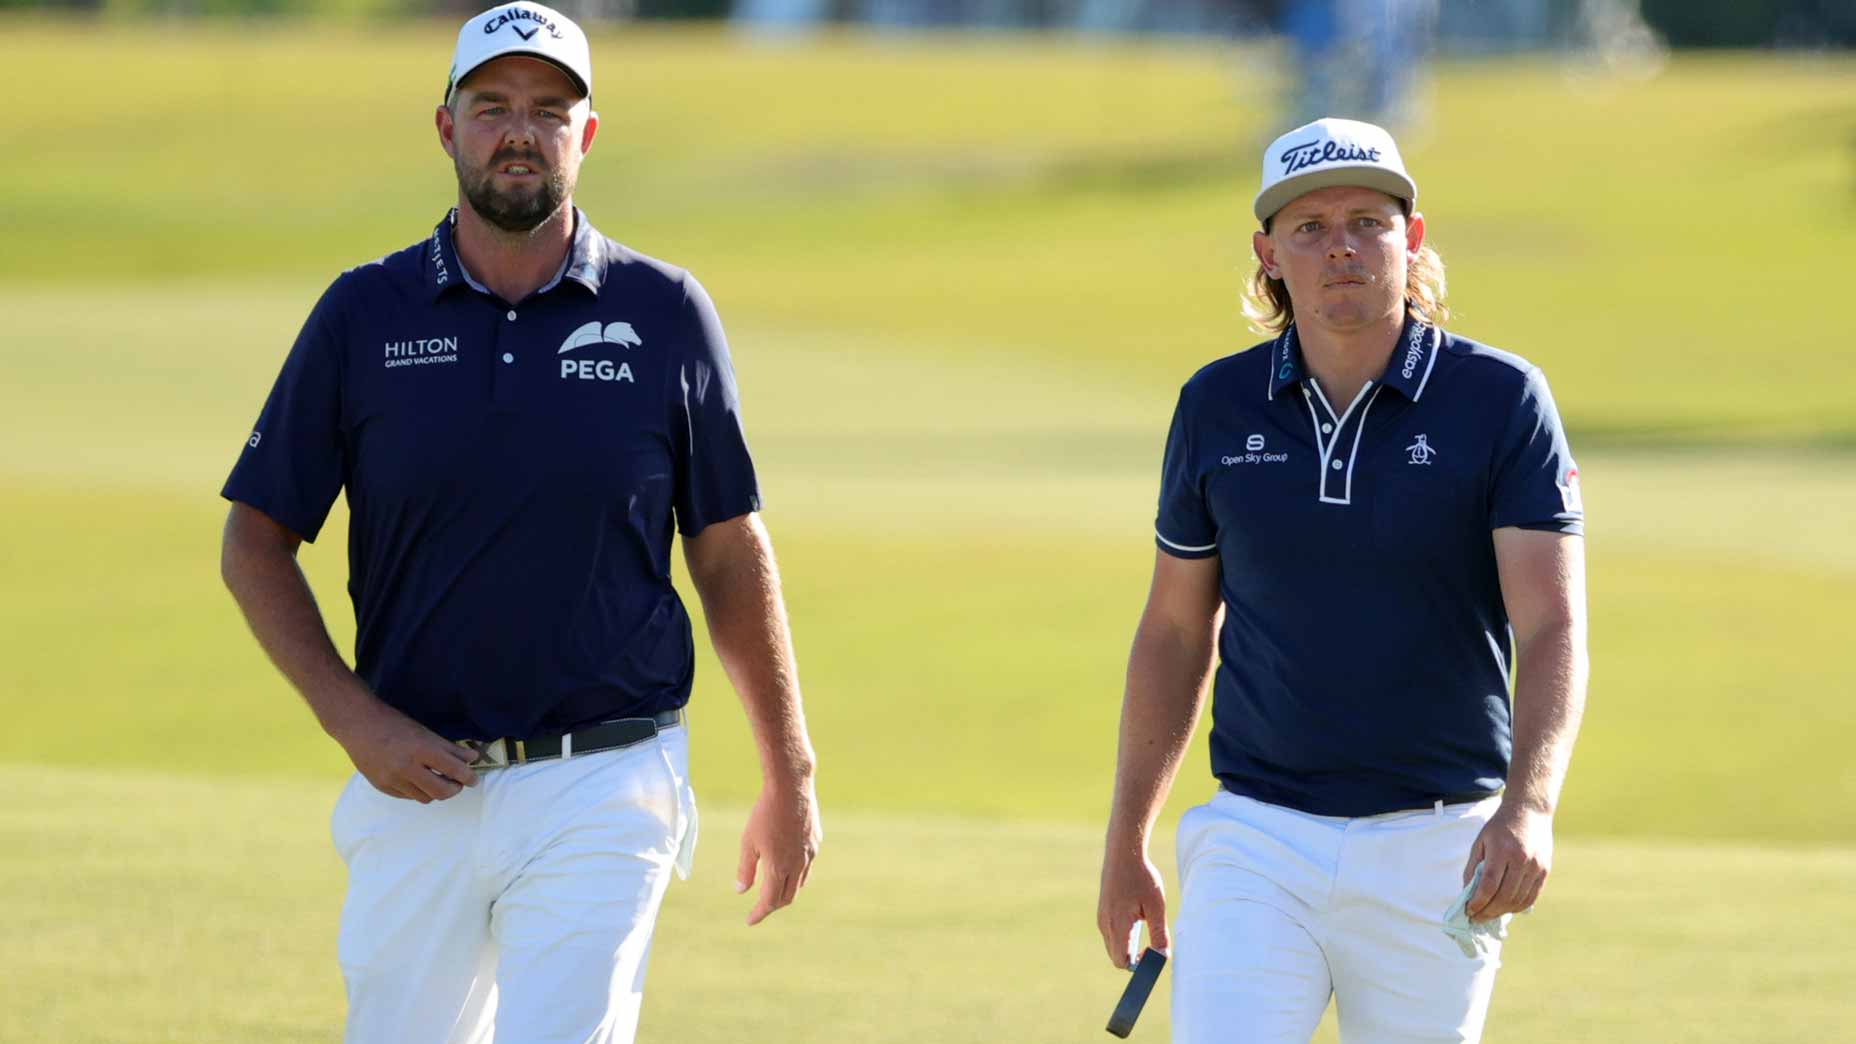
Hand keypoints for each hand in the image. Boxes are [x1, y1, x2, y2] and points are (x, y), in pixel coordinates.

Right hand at [329, 696, 479, 802]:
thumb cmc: (394, 724)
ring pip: (425, 798)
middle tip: (459, 784)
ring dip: (436, 792)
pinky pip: (408, 797)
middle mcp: (408, 768)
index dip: (468, 777)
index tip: (473, 779)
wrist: (358, 725)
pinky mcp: (383, 787)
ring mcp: (393, 780)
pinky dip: (418, 791)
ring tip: (439, 781)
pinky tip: (420, 781)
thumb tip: (472, 758)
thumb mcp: (425, 732)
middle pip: (441, 791)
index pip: (453, 769)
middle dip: (455, 789)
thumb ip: (449, 748)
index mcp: (421, 749)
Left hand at [735, 775, 820, 925]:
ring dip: (786, 892)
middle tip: (760, 907)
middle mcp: (797, 865)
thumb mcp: (748, 841)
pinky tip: (787, 868)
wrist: (792, 787)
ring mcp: (809, 854)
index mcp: (778, 867)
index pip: (769, 902)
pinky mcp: (816, 842)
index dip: (759, 914)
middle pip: (787, 897)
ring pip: (800, 884)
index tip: (750, 920)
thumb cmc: (765, 812)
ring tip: (774, 890)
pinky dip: (796, 876)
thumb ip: (746, 869)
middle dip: (773, 906)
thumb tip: (741, 891)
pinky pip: (807, 867)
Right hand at [1097, 844, 1169, 968]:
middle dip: (1134, 958)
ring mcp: (1101, 918)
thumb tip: (1163, 957)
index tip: (1152, 954)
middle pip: (1117, 957)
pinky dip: (1123, 936)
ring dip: (1129, 946)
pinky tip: (1137, 919)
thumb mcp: (1156, 906)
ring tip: (1146, 927)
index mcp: (1117, 925)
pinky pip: (1111, 934)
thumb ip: (1159, 933)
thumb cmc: (1141, 877)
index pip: (1122, 962)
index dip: (1138, 966)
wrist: (1123, 852)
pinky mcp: (1102, 911)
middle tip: (1153, 944)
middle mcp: (1105, 924)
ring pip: (1113, 946)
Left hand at [1462, 801, 1552, 920]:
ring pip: (1518, 900)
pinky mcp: (1545, 871)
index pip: (1489, 885)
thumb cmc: (1500, 827)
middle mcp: (1521, 860)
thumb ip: (1473, 867)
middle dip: (1488, 911)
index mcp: (1502, 850)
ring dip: (1502, 912)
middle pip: (1504, 896)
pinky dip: (1517, 907)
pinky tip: (1506, 909)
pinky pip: (1531, 897)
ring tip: (1488, 915)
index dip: (1478, 902)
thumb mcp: (1481, 842)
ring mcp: (1536, 866)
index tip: (1469, 910)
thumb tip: (1467, 893)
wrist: (1529, 812)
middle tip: (1476, 918)